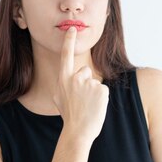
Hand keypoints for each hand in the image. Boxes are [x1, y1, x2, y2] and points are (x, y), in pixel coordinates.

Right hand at [52, 26, 108, 141]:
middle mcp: (75, 78)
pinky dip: (101, 99)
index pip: (66, 56)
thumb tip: (66, 81)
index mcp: (63, 79)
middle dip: (86, 82)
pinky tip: (95, 107)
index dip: (69, 41)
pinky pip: (103, 90)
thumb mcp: (58, 99)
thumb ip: (63, 86)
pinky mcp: (101, 89)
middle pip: (85, 71)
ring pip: (95, 82)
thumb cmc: (69, 116)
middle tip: (82, 100)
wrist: (78, 131)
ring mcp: (89, 83)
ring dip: (94, 93)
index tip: (72, 29)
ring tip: (88, 106)